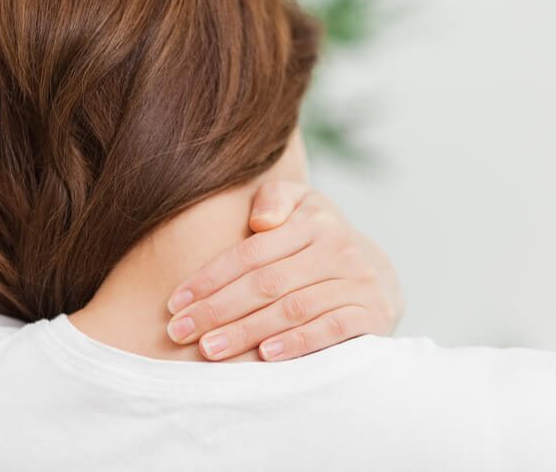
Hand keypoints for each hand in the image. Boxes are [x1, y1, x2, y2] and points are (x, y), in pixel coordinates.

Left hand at [164, 182, 403, 360]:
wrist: (380, 273)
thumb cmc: (319, 242)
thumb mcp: (302, 207)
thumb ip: (275, 199)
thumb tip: (259, 221)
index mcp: (314, 220)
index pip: (252, 252)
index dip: (210, 278)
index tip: (175, 303)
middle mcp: (340, 247)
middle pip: (267, 283)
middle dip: (218, 310)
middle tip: (180, 332)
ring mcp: (359, 280)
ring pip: (294, 308)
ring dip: (247, 331)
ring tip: (210, 348)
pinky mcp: (374, 313)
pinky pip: (331, 329)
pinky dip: (298, 343)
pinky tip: (266, 355)